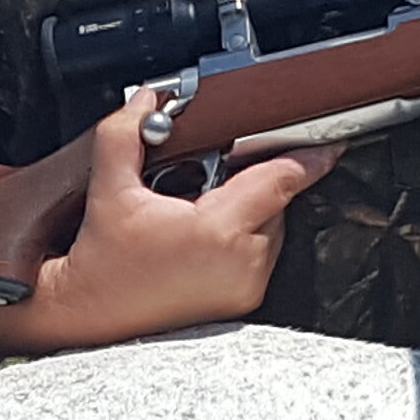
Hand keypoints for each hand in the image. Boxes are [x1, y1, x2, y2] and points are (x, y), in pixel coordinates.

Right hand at [20, 88, 338, 346]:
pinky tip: (200, 237)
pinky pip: (260, 253)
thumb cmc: (101, 265)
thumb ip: (125, 135)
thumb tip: (145, 102)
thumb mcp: (109, 190)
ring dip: (245, 209)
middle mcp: (242, 262)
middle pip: (273, 199)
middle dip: (246, 179)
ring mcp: (245, 285)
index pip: (280, 180)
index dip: (306, 156)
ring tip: (194, 212)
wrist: (91, 317)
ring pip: (269, 226)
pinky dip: (240, 237)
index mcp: (217, 230)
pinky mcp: (242, 301)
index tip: (328, 143)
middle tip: (203, 179)